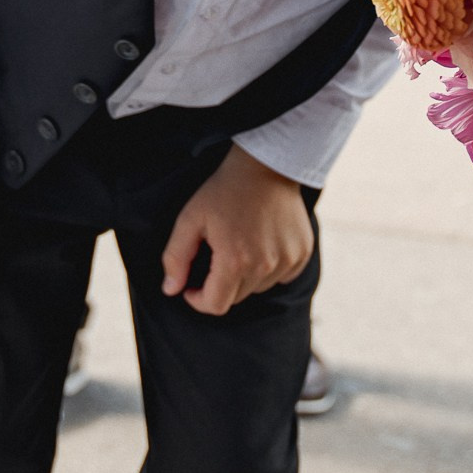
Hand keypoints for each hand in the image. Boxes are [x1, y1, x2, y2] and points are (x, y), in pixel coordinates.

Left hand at [161, 147, 312, 318]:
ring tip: (241, 245)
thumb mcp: (190, 219)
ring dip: (246, 276)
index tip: (192, 286)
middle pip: (236, 298)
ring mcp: (288, 260)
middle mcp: (265, 266)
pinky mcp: (302, 253)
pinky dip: (270, 269)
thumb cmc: (224, 191)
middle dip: (220, 285)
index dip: (198, 300)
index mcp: (235, 261)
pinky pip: (282, 276)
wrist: (266, 166)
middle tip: (216, 256)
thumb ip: (176, 258)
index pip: (215, 306)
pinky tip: (262, 244)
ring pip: (259, 287)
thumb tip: (171, 291)